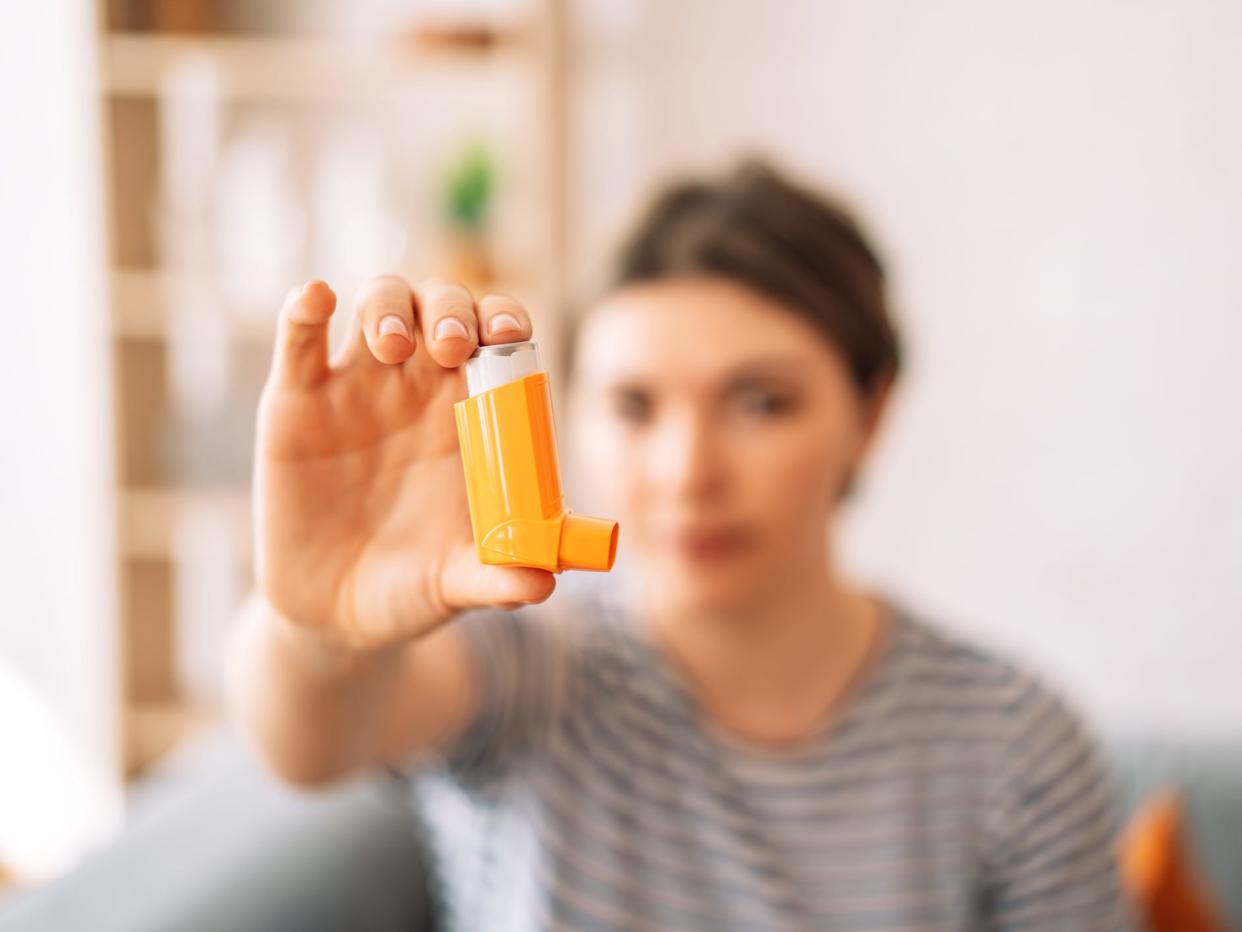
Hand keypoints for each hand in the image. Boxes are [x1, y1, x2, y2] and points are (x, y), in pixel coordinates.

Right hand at [253, 275, 556, 650]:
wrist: (334, 616)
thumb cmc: (412, 586)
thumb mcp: (456, 584)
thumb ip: (497, 579)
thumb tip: (542, 585)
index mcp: (471, 415)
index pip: (497, 338)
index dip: (505, 320)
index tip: (508, 336)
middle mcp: (418, 388)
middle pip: (440, 306)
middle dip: (450, 308)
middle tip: (451, 345)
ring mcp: (356, 388)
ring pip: (377, 302)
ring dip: (388, 305)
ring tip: (391, 345)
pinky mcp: (295, 401)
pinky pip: (299, 337)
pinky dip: (305, 307)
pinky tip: (317, 299)